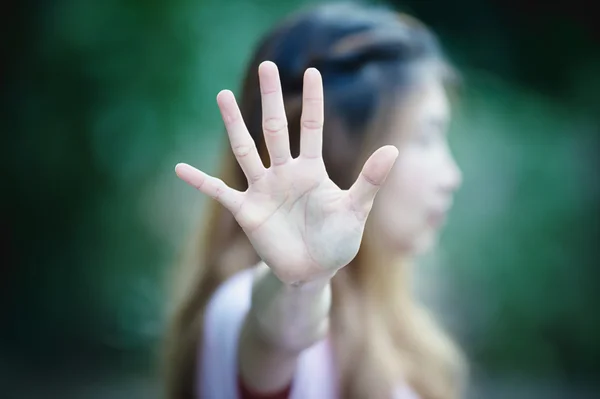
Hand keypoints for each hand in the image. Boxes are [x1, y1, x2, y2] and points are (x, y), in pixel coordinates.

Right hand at [176, 61, 397, 284]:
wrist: (312, 271)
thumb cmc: (336, 241)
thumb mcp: (355, 210)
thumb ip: (369, 180)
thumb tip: (394, 149)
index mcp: (312, 170)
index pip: (312, 128)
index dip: (313, 101)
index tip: (312, 72)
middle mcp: (285, 173)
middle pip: (276, 128)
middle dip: (271, 98)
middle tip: (266, 67)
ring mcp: (264, 190)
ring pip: (246, 150)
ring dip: (235, 125)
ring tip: (222, 96)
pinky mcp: (248, 211)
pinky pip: (220, 192)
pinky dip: (201, 182)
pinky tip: (180, 169)